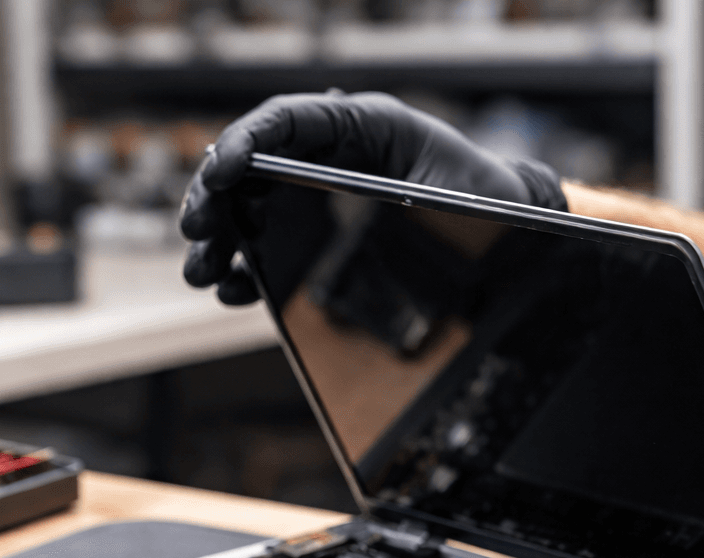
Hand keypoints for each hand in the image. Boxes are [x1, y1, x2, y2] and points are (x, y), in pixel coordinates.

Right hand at [179, 91, 566, 304]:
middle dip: (215, 197)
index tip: (218, 174)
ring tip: (202, 271)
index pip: (287, 121)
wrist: (509, 233)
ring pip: (252, 205)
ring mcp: (322, 193)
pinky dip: (247, 266)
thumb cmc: (487, 200)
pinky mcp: (322, 231)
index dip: (244, 143)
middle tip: (194, 231)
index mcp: (363, 126)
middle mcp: (334, 153)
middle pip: (253, 164)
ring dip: (220, 237)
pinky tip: (235, 290)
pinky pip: (271, 243)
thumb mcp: (455, 188)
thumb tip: (359, 199)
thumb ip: (410, 189)